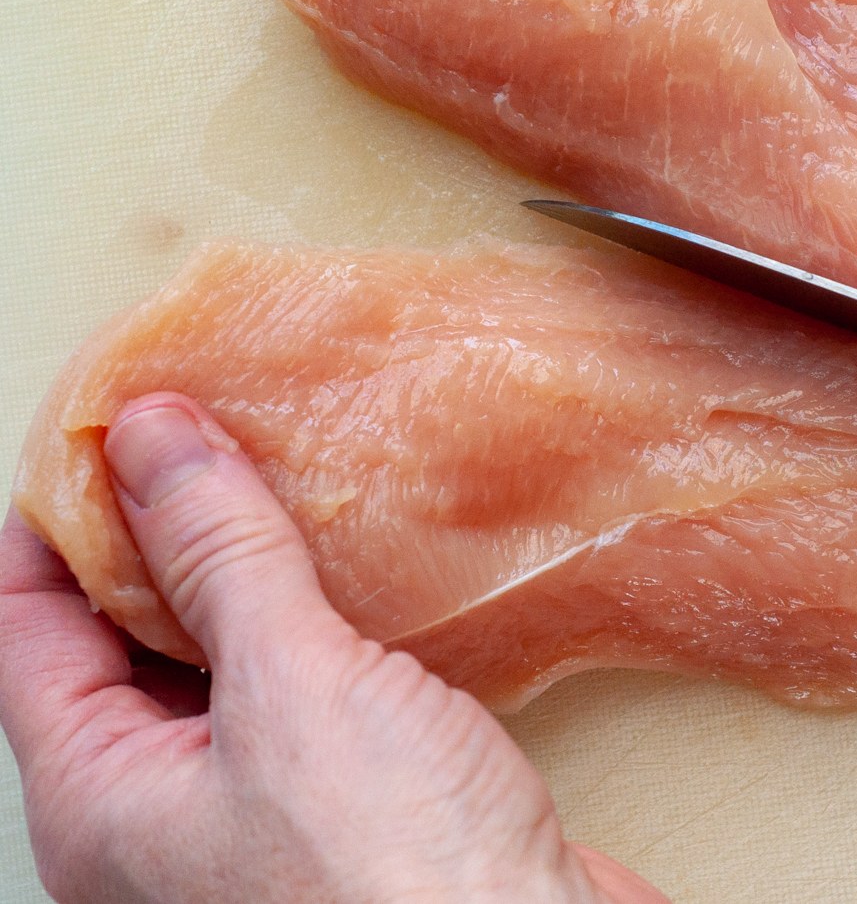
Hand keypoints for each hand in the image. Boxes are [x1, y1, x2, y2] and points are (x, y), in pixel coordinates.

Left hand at [0, 392, 669, 903]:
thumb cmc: (393, 878)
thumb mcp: (289, 687)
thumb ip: (218, 555)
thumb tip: (150, 440)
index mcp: (103, 802)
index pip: (29, 630)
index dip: (59, 517)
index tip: (112, 424)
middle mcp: (164, 813)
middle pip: (122, 641)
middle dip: (158, 530)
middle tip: (206, 428)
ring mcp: (260, 807)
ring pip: (224, 657)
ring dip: (248, 566)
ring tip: (282, 469)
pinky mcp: (351, 795)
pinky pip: (306, 679)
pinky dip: (320, 610)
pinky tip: (359, 559)